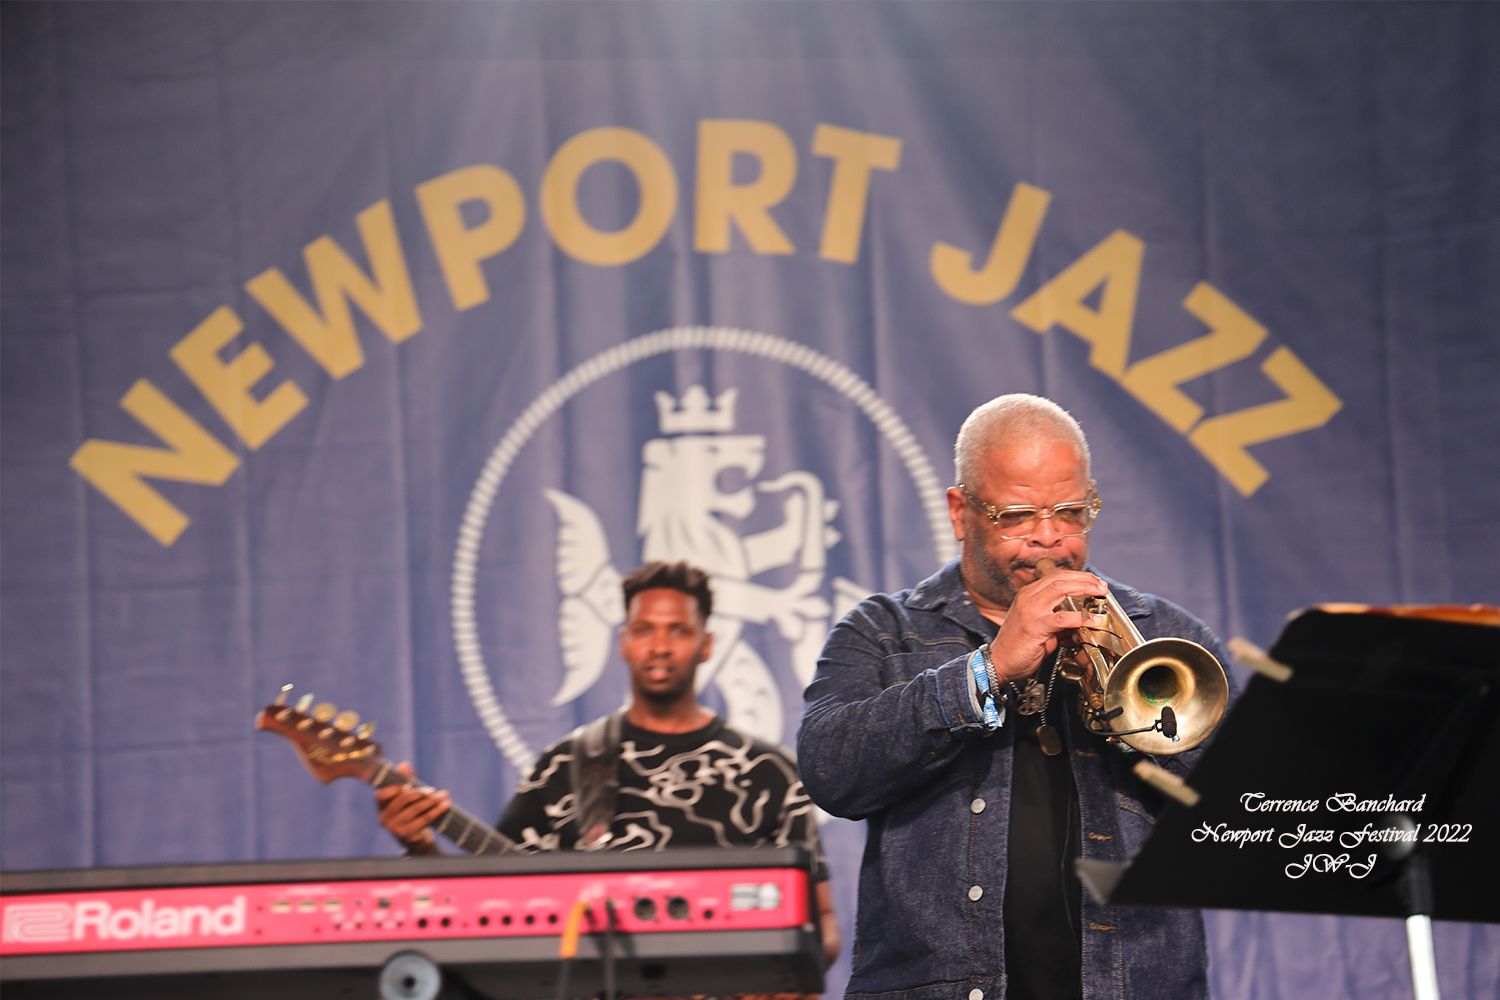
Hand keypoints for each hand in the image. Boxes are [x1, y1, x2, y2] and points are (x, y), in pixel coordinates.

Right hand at [374, 762, 448, 854]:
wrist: (417, 838)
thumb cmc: (411, 811)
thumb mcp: (409, 794)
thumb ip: (406, 779)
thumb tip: (404, 765)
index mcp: (381, 806)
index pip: (381, 794)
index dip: (394, 788)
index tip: (410, 784)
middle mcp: (384, 817)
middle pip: (402, 799)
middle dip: (420, 792)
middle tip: (432, 790)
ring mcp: (394, 827)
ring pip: (415, 809)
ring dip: (431, 801)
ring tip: (443, 795)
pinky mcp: (406, 834)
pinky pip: (423, 820)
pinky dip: (436, 811)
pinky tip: (445, 805)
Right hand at [987, 568, 1107, 684]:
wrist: (998, 663)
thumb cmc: (1018, 647)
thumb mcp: (1039, 627)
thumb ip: (1057, 620)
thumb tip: (1079, 621)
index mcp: (1028, 595)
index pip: (1056, 577)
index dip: (1077, 577)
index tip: (1094, 582)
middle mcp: (1028, 598)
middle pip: (1060, 578)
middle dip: (1085, 579)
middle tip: (1101, 586)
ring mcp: (1030, 610)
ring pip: (1061, 589)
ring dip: (1084, 589)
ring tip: (1100, 594)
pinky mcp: (1034, 626)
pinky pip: (1062, 618)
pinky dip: (1080, 618)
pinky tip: (1092, 620)